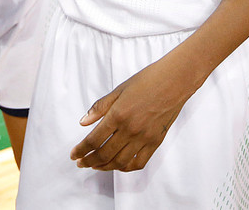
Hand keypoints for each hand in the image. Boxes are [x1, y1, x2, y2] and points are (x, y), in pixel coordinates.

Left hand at [70, 57, 193, 171]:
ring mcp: (144, 138)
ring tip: (95, 165)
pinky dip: (125, 167)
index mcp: (118, 115)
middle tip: (81, 163)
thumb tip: (83, 122)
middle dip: (89, 160)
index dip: (81, 150)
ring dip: (104, 167)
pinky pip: (138, 163)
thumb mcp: (119, 89)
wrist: (174, 81)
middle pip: (104, 154)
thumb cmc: (147, 80)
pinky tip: (118, 165)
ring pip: (119, 162)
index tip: (74, 155)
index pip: (93, 140)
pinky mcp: (155, 142)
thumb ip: (100, 107)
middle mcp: (130, 129)